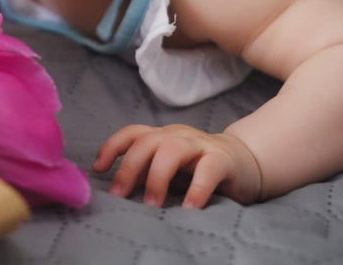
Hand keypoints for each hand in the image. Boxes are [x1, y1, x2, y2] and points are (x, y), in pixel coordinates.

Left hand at [92, 124, 262, 207]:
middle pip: (146, 141)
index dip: (112, 147)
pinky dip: (197, 189)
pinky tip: (189, 209)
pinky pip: (208, 170)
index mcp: (161, 136)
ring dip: (157, 177)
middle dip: (128, 168)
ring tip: (151, 205)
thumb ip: (146, 173)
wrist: (245, 163)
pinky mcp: (222, 159)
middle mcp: (177, 135)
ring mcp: (200, 145)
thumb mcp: (169, 168)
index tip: (98, 169)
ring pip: (172, 149)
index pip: (132, 133)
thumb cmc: (198, 169)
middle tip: (119, 196)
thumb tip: (117, 192)